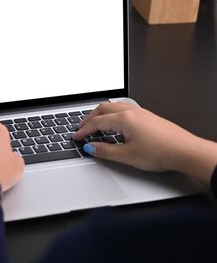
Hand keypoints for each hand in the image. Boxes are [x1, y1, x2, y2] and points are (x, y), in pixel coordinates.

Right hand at [74, 102, 216, 185]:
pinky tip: (113, 124)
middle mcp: (131, 111)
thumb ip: (105, 151)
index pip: (97, 122)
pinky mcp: (147, 116)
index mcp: (124, 119)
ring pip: (113, 107)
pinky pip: (123, 109)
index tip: (76, 137)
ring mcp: (140, 112)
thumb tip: (91, 148)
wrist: (185, 151)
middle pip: (102, 109)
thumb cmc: (161, 152)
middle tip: (80, 128)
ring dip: (100, 114)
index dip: (83, 131)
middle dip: (88, 119)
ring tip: (94, 124)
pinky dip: (111, 115)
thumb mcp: (127, 156)